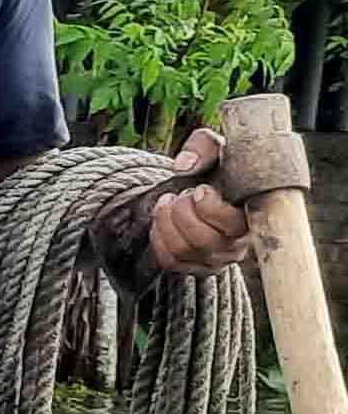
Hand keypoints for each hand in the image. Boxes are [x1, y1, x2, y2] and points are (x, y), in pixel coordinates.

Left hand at [152, 130, 256, 274]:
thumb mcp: (219, 148)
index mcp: (254, 217)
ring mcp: (217, 260)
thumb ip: (205, 146)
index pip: (234, 226)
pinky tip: (164, 219)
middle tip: (182, 194)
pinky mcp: (196, 267)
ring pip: (183, 252)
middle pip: (204, 242)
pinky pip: (170, 261)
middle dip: (182, 212)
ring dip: (166, 222)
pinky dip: (158, 238)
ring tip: (169, 201)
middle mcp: (239, 245)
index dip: (210, 208)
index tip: (200, 188)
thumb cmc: (222, 167)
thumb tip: (183, 166)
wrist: (211, 186)